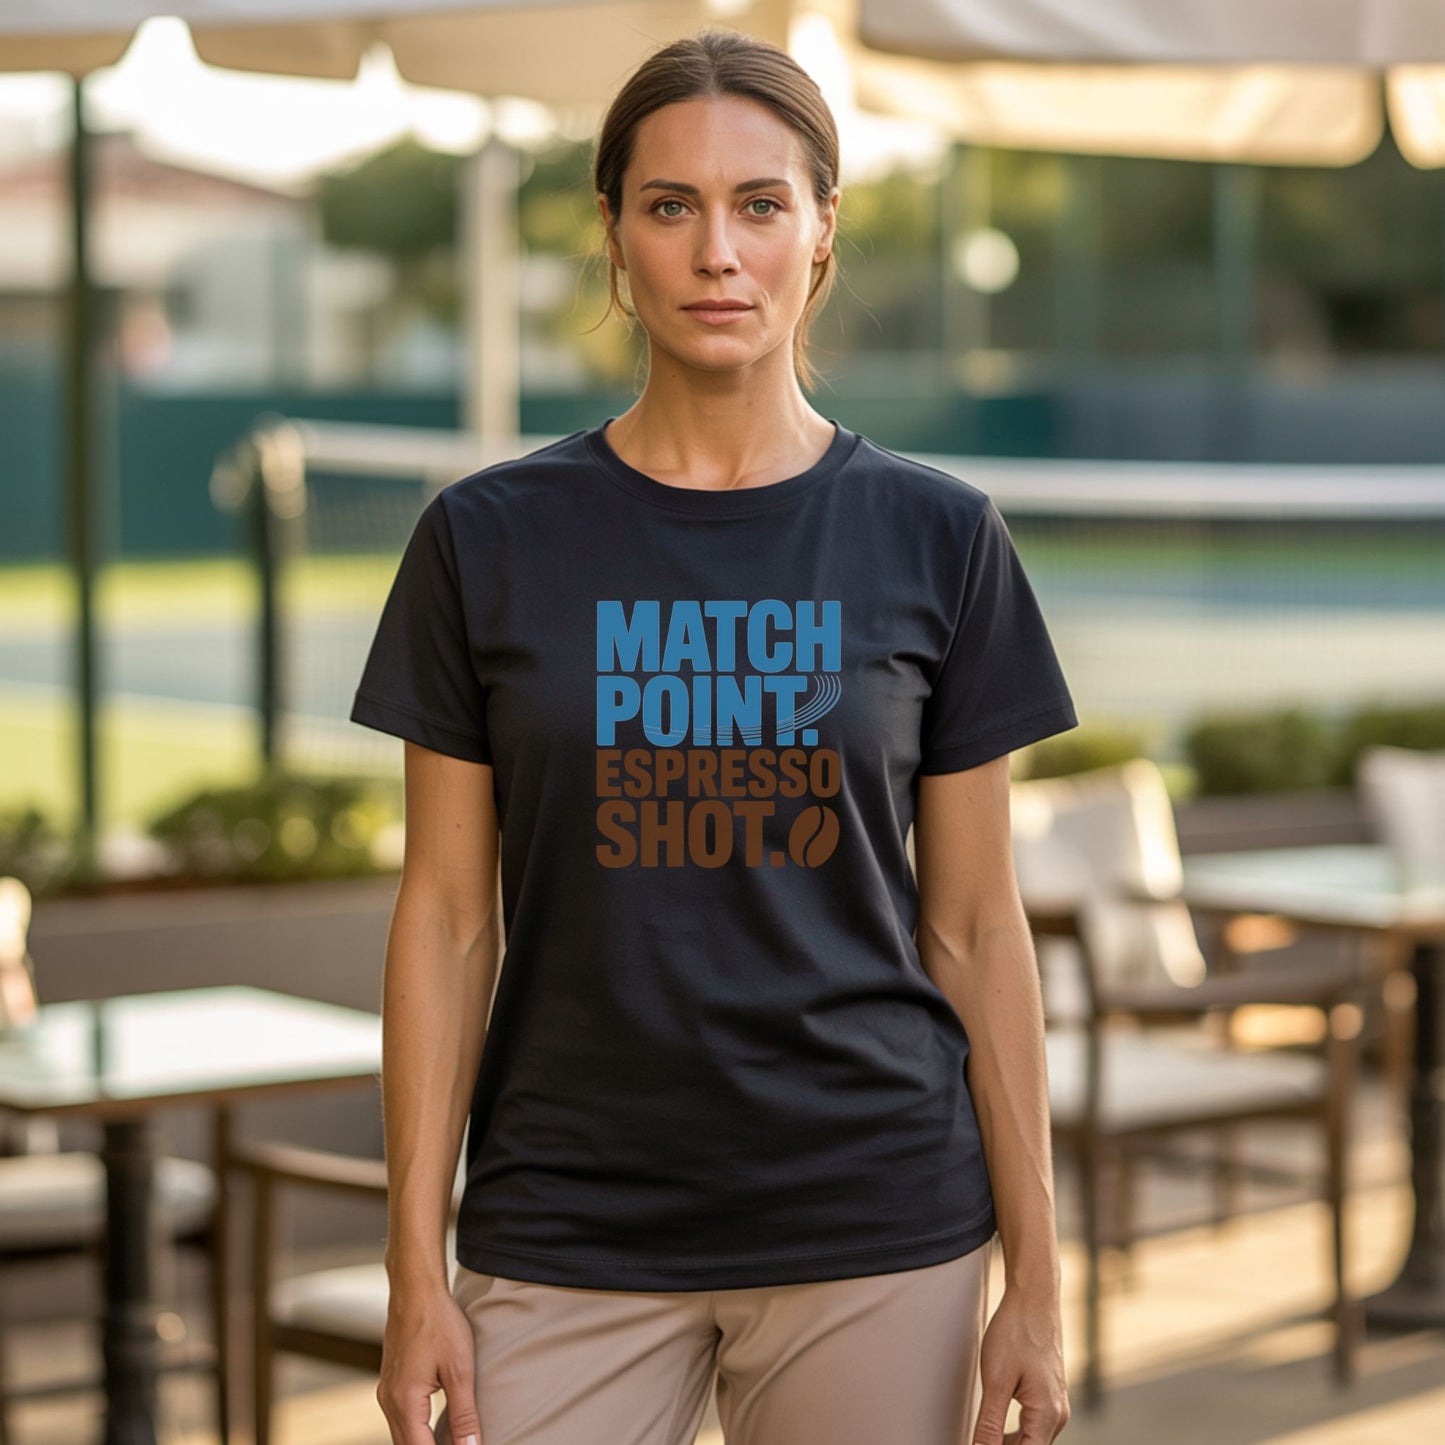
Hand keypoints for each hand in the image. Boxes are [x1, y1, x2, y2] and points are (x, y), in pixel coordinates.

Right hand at [376, 1284, 482, 1444]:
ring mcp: (386, 1392)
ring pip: (402, 1436)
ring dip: (424, 1444)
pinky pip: (401, 1420)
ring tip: (454, 1442)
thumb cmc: (439, 1323)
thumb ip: (464, 1413)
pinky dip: (417, 1432)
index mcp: (405, 1402)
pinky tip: (437, 1431)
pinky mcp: (390, 1383)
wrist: (415, 1290)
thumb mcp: (459, 1369)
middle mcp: (389, 1402)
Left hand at [972, 1284, 1069, 1443]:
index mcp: (1047, 1415)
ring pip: (1031, 1441)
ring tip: (981, 1439)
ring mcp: (1055, 1404)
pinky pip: (1033, 1426)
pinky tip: (994, 1431)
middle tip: (976, 1441)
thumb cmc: (1016, 1331)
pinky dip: (1014, 1434)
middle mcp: (1057, 1414)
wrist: (1034, 1298)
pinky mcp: (1048, 1394)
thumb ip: (989, 1423)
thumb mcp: (996, 1381)